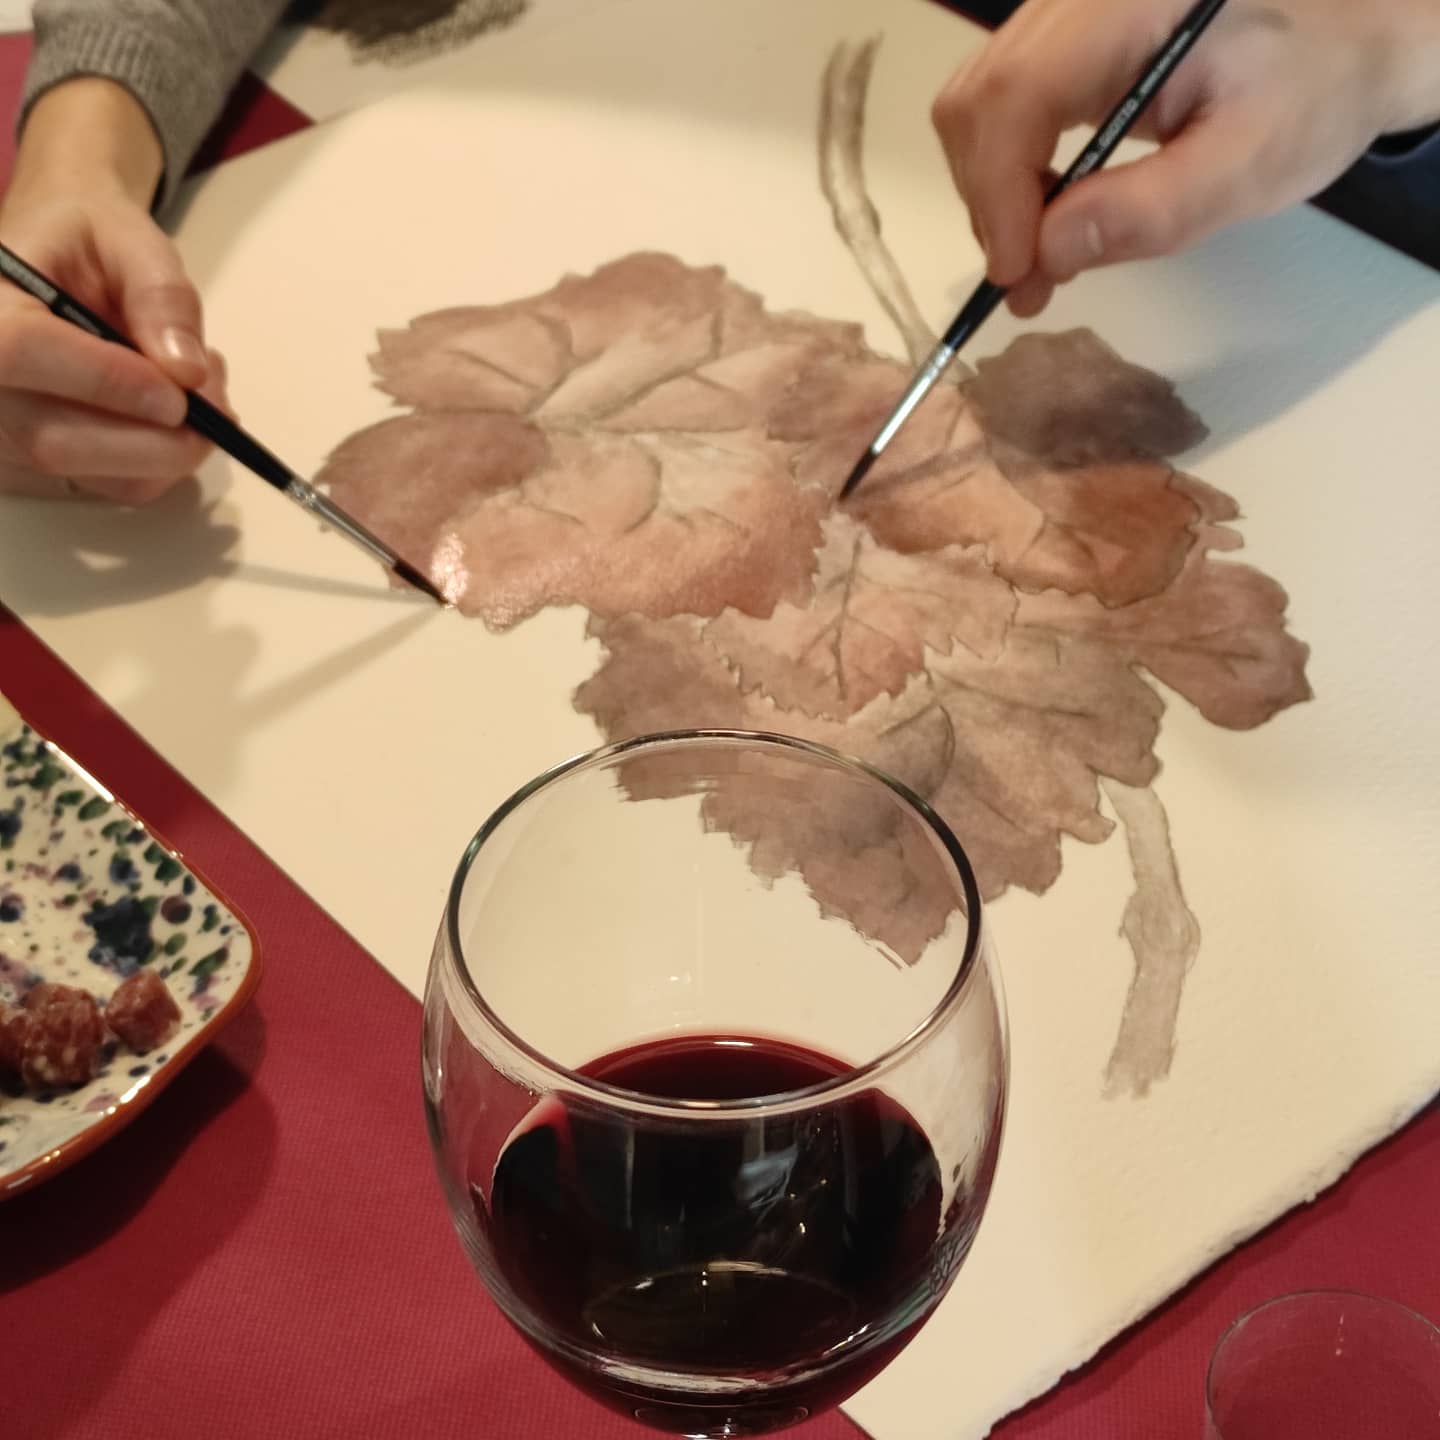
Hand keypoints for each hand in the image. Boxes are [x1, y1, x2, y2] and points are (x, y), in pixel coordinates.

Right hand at [0, 78, 228, 503]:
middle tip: (216, 401)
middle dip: (161, 437)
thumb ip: (161, 295)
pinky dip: (166, 461)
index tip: (180, 392)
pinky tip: (177, 414)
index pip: (21, 354)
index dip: (107, 382)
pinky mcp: (37, 468)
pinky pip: (116, 487)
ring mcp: (3, 434)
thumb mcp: (128, 239)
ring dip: (174, 449)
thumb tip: (185, 369)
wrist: (58, 265)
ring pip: (95, 475)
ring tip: (199, 390)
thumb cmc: (85, 243)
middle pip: (56, 442)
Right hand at [933, 0, 1439, 316]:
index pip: (1019, 92)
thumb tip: (1046, 254)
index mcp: (1130, 4)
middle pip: (979, 98)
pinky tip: (1046, 216)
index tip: (1017, 275)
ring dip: (993, 193)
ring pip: (977, 104)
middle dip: (989, 200)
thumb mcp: (1250, 164)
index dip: (999, 192)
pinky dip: (1008, 172)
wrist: (1345, 38)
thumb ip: (1151, 211)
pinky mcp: (1061, 37)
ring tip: (1039, 258)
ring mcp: (1064, 11)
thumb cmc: (1312, 92)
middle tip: (1029, 280)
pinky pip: (1001, 103)